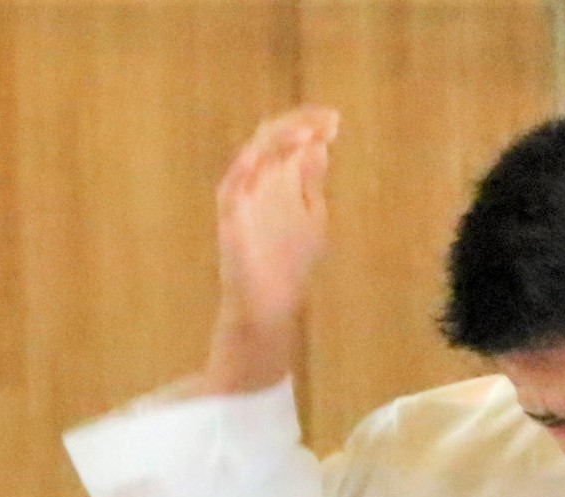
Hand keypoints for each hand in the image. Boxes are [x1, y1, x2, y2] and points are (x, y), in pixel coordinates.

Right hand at [205, 108, 337, 392]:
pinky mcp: (229, 219)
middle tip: (328, 122)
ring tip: (307, 134)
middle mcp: (256, 183)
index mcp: (275, 180)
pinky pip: (232, 186)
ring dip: (279, 141)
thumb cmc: (288, 266)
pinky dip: (247, 167)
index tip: (335, 121)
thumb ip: (311, 183)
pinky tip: (269, 158)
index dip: (309, 125)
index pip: (288, 139)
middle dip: (299, 125)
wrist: (270, 308)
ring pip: (252, 154)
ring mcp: (241, 198)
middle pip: (270, 137)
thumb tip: (320, 146)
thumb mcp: (311, 217)